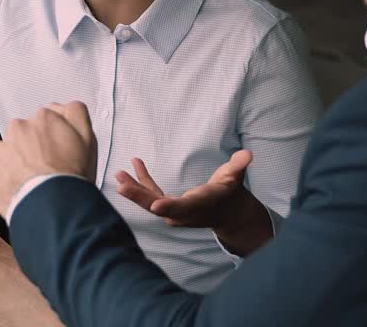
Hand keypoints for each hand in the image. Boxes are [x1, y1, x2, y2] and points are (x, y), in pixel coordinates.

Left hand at [0, 102, 97, 219]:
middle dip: (31, 149)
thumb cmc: (72, 177)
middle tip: (44, 169)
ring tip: (31, 182)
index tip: (54, 152)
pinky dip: (1, 180)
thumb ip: (75, 113)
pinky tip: (17, 189)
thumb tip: (62, 106)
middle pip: (23, 135)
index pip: (44, 121)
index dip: (50, 138)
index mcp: (43, 118)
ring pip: (6, 153)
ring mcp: (0, 149)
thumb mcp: (88, 138)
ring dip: (15, 164)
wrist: (53, 208)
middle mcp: (18, 128)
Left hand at [116, 150, 272, 256]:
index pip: (183, 207)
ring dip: (134, 189)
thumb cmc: (231, 190)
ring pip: (150, 202)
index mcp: (200, 205)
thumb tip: (248, 154)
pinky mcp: (168, 206)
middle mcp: (184, 212)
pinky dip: (141, 181)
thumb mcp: (236, 177)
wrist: (228, 212)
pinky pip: (151, 194)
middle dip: (140, 197)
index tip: (155, 205)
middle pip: (159, 207)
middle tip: (122, 186)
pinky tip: (133, 164)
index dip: (169, 207)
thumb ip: (238, 166)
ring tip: (119, 173)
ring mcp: (173, 212)